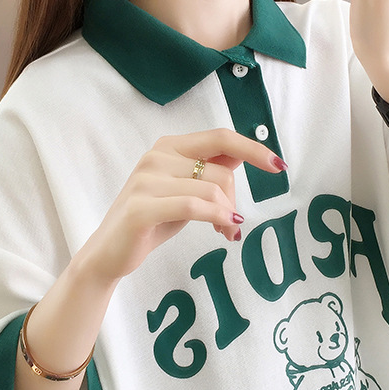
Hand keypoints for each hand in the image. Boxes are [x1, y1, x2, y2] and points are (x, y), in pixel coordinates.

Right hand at [83, 128, 285, 280]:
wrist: (109, 252)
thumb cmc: (152, 220)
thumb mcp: (185, 189)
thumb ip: (209, 170)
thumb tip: (243, 155)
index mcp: (169, 147)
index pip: (220, 137)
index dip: (253, 148)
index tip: (279, 165)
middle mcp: (156, 156)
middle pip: (221, 171)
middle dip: (235, 200)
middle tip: (233, 224)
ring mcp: (146, 181)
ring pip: (211, 190)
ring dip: (227, 216)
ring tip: (227, 232)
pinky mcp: (141, 207)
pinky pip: (194, 206)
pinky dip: (218, 218)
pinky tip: (226, 230)